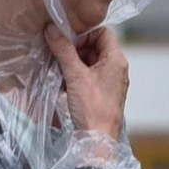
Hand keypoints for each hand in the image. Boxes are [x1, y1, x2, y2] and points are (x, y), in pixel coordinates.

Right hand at [45, 22, 128, 145]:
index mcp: (116, 60)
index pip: (103, 33)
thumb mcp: (75, 75)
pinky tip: (64, 84)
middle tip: (60, 56)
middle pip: (95, 47)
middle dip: (75, 50)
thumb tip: (52, 29)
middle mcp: (116, 69)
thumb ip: (64, 50)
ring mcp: (110, 81)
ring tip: (60, 71)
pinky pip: (88, 76)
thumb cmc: (93, 108)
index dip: (84, 34)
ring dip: (73, 64)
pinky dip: (75, 76)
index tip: (68, 42)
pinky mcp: (103, 92)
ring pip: (90, 62)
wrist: (98, 140)